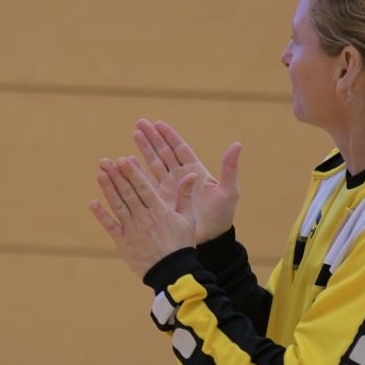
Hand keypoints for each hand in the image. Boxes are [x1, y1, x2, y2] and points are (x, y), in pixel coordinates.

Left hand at [89, 156, 199, 277]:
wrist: (173, 273)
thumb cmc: (182, 245)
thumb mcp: (188, 219)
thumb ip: (185, 196)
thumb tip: (190, 175)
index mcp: (159, 211)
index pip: (143, 187)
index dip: (132, 173)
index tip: (123, 159)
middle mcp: (144, 218)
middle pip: (127, 193)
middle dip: (116, 175)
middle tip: (105, 161)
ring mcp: (132, 230)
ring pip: (117, 205)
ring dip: (107, 189)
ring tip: (99, 174)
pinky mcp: (123, 242)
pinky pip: (110, 226)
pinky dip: (101, 215)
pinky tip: (93, 203)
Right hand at [132, 119, 241, 241]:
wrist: (210, 241)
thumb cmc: (222, 217)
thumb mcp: (229, 192)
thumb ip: (230, 168)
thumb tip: (237, 144)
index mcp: (195, 172)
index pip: (179, 149)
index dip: (169, 136)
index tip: (157, 123)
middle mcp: (180, 178)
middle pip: (163, 153)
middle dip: (152, 138)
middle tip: (139, 123)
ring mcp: (169, 189)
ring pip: (153, 166)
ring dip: (143, 151)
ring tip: (133, 137)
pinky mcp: (161, 202)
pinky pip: (146, 185)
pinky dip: (137, 175)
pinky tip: (128, 164)